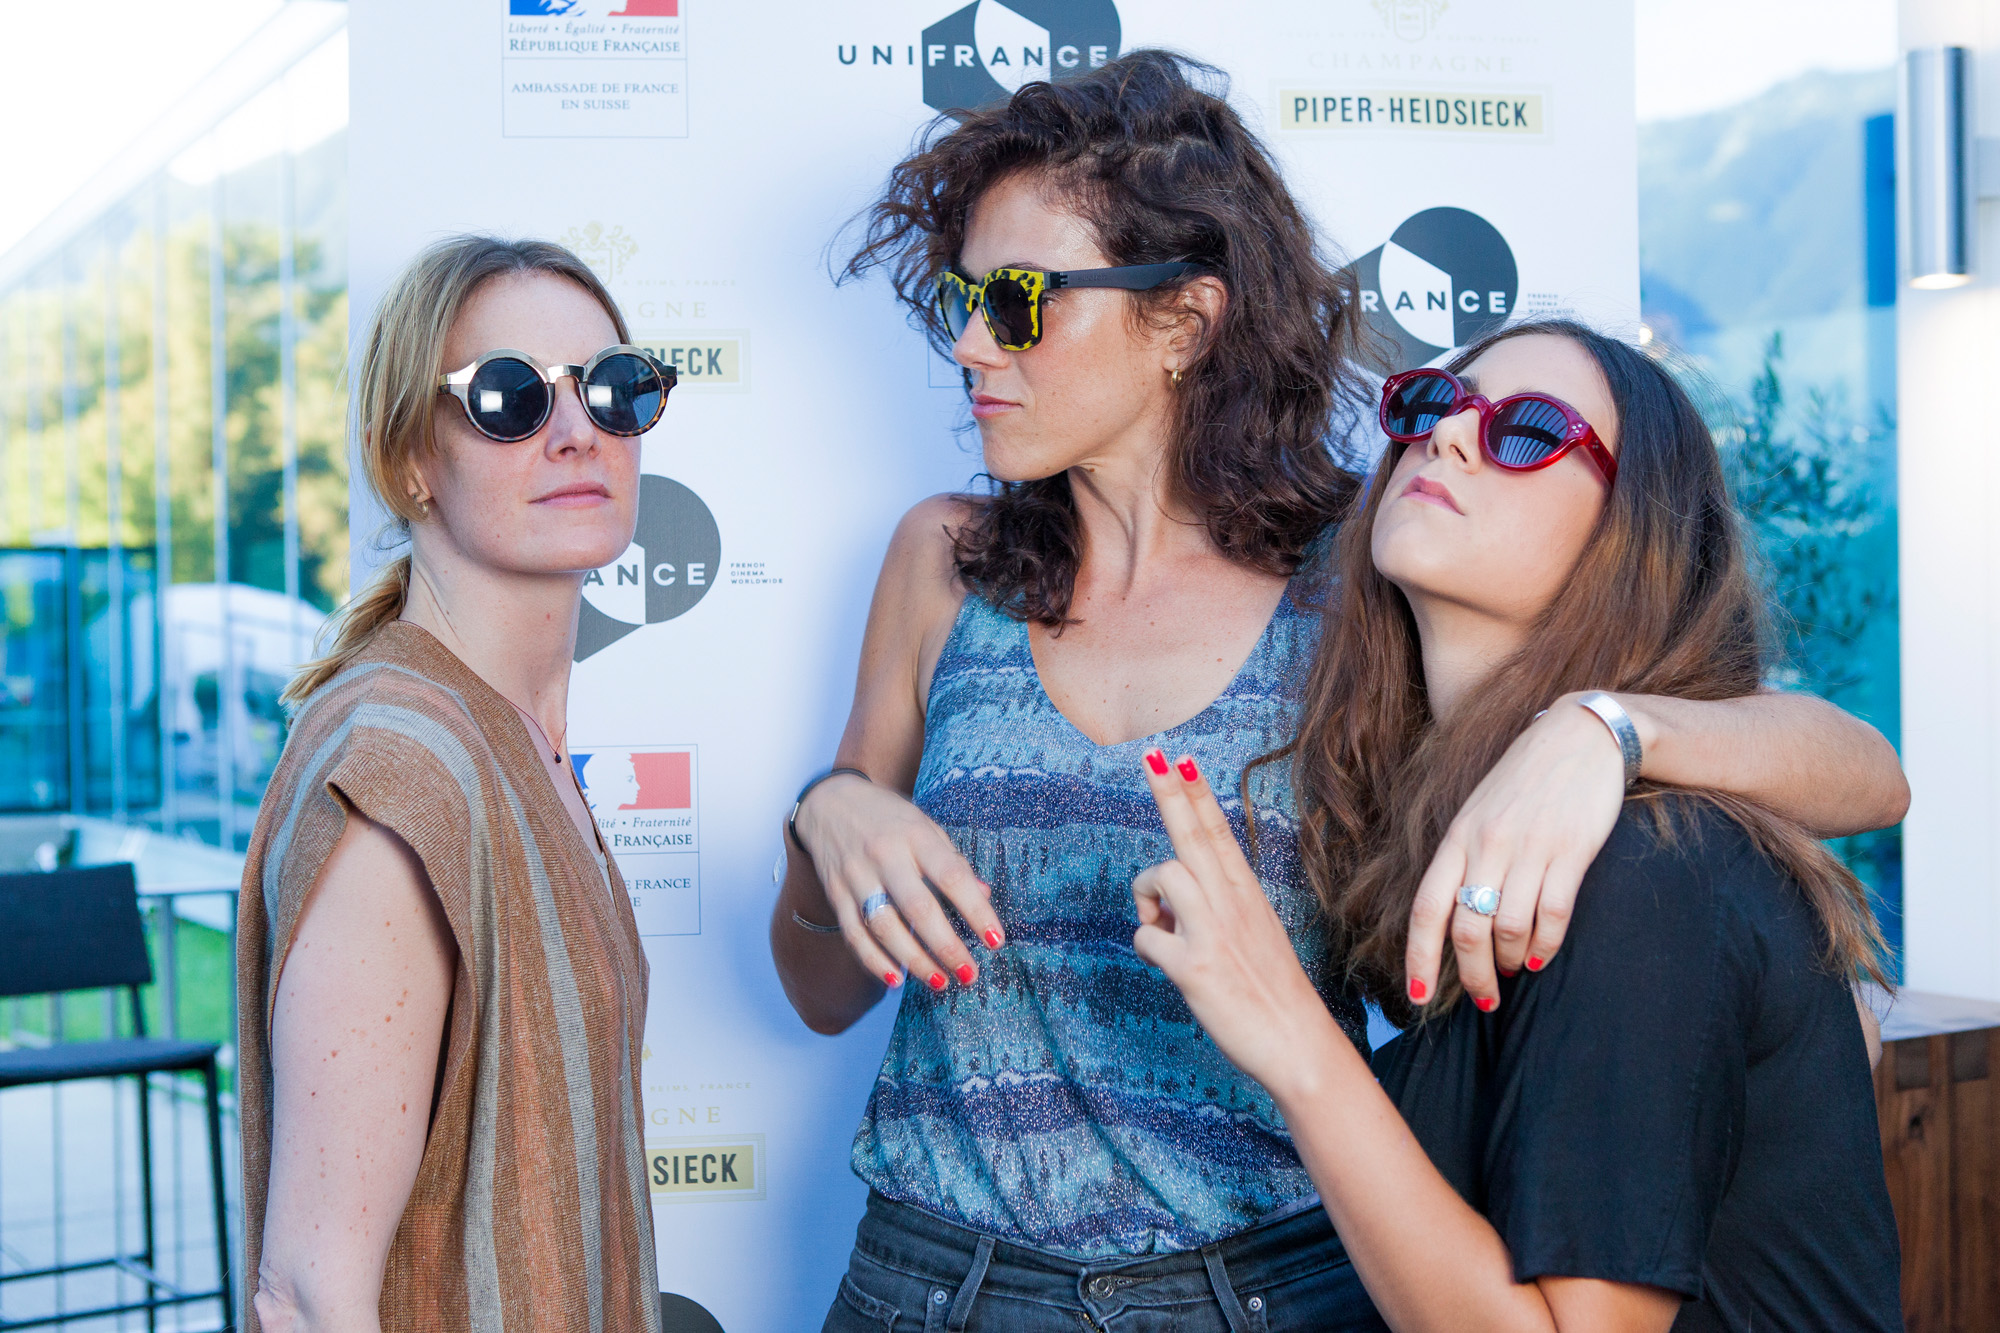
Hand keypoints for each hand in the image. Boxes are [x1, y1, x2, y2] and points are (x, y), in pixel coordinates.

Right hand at [793, 773, 1002, 991]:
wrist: (829, 802)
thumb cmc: (888, 818)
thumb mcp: (925, 826)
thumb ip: (953, 861)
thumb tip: (984, 896)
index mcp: (915, 835)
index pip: (951, 877)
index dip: (976, 911)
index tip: (995, 941)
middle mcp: (885, 855)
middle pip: (918, 908)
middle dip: (946, 946)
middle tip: (969, 974)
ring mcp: (857, 876)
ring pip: (884, 927)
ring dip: (914, 961)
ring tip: (940, 982)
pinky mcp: (836, 893)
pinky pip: (854, 934)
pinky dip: (873, 961)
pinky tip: (895, 979)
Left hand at [1131, 749, 1341, 1097]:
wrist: (1297, 1042)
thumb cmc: (1270, 990)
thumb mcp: (1252, 935)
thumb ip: (1213, 911)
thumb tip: (1164, 906)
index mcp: (1245, 892)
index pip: (1216, 831)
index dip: (1196, 793)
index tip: (1180, 757)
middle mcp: (1231, 902)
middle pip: (1191, 833)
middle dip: (1168, 791)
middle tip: (1149, 754)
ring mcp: (1213, 931)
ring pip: (1162, 875)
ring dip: (1146, 897)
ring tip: (1160, 925)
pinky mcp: (1195, 966)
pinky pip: (1145, 936)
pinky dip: (1146, 947)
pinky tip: (1164, 965)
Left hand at [1405, 693, 1631, 1012]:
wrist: (1580, 736)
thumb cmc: (1523, 782)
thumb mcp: (1479, 814)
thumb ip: (1464, 861)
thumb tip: (1453, 923)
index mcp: (1457, 838)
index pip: (1426, 908)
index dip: (1418, 958)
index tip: (1417, 997)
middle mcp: (1486, 845)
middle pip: (1467, 929)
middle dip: (1473, 976)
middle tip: (1485, 1000)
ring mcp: (1529, 848)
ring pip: (1509, 928)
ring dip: (1511, 961)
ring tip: (1515, 968)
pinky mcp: (1571, 850)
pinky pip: (1553, 914)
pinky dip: (1546, 944)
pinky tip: (1542, 955)